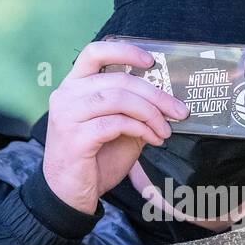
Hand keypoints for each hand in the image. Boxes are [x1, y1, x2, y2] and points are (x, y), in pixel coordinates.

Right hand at [44, 41, 188, 214]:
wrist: (71, 194)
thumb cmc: (95, 160)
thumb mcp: (119, 129)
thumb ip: (134, 111)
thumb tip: (167, 101)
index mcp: (74, 86)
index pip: (95, 52)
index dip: (124, 51)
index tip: (151, 62)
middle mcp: (66, 95)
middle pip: (118, 79)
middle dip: (155, 95)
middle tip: (178, 111)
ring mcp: (67, 115)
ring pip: (119, 99)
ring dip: (150, 114)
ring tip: (165, 130)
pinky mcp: (75, 137)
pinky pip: (116, 123)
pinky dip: (141, 129)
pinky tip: (152, 139)